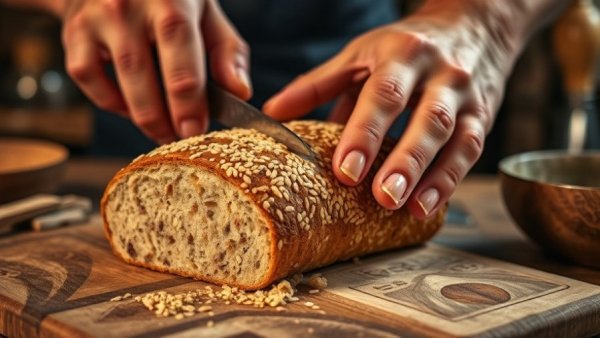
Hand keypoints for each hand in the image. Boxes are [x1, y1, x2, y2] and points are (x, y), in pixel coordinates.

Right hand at [60, 0, 250, 142]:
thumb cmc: (170, 0)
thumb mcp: (206, 13)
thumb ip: (227, 52)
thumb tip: (240, 92)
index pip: (180, 53)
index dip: (188, 99)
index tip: (196, 131)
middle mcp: (129, 5)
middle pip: (144, 74)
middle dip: (164, 117)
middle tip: (180, 139)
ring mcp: (97, 19)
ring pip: (117, 82)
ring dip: (143, 118)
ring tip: (163, 132)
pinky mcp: (74, 33)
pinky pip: (88, 79)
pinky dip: (111, 102)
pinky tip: (131, 108)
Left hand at [263, 1, 522, 218]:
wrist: (472, 26)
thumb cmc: (405, 45)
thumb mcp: (360, 54)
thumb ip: (318, 83)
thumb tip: (273, 111)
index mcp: (402, 55)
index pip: (384, 95)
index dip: (365, 134)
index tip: (345, 171)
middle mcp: (440, 74)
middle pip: (428, 119)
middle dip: (406, 161)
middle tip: (382, 197)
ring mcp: (467, 97)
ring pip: (458, 139)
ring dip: (435, 177)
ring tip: (410, 208)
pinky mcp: (482, 117)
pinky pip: (472, 151)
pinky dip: (452, 180)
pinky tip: (429, 206)